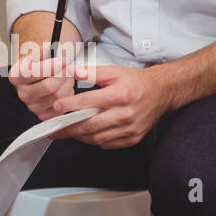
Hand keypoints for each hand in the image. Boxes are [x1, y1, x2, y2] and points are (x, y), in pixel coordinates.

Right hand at [7, 52, 77, 120]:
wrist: (35, 81)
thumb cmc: (36, 66)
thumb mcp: (37, 55)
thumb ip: (46, 51)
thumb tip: (54, 51)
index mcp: (16, 76)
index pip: (36, 72)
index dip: (52, 66)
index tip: (63, 60)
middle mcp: (22, 93)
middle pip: (49, 86)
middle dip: (64, 75)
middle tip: (68, 67)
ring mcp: (32, 106)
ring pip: (59, 96)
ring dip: (68, 84)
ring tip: (67, 76)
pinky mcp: (44, 115)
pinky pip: (63, 105)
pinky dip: (68, 95)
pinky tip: (65, 87)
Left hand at [51, 65, 172, 148]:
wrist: (161, 92)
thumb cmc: (135, 81)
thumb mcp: (113, 71)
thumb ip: (91, 72)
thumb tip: (71, 71)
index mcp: (119, 95)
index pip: (89, 102)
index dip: (70, 105)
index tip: (57, 107)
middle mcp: (125, 114)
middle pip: (91, 125)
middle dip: (69, 129)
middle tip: (54, 129)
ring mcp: (130, 129)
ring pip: (98, 138)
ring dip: (80, 137)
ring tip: (67, 133)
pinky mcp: (133, 138)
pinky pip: (109, 144)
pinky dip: (95, 141)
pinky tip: (86, 135)